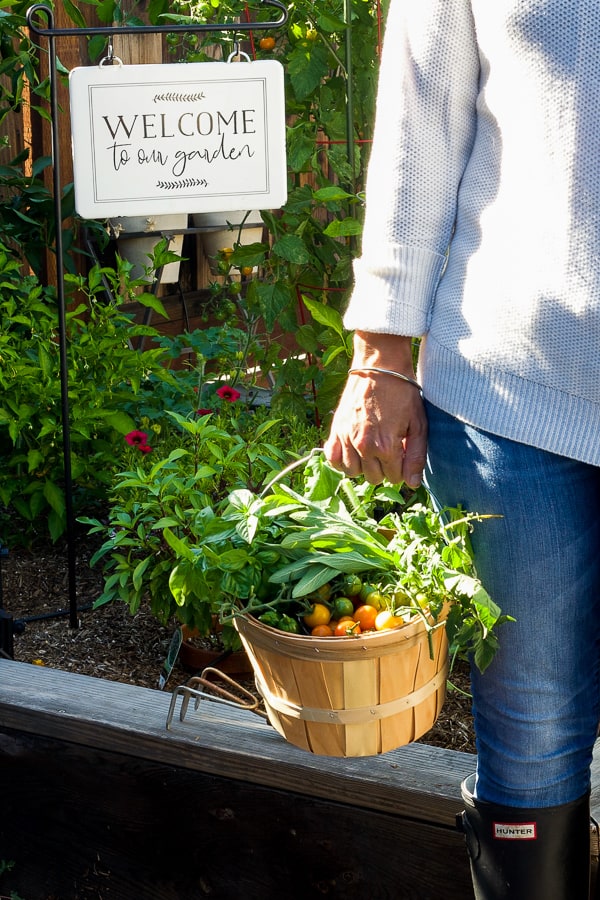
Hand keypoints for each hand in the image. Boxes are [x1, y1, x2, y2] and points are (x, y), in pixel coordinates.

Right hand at [323, 333, 427, 486]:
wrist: (380, 366)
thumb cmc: (403, 393)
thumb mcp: (418, 424)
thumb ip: (416, 456)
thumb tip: (413, 484)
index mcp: (386, 446)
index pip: (394, 478)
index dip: (401, 468)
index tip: (402, 454)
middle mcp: (363, 446)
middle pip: (373, 478)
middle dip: (384, 469)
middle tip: (389, 451)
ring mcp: (346, 438)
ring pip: (352, 472)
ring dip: (363, 467)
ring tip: (372, 451)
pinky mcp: (336, 429)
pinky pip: (333, 459)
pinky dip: (342, 460)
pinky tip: (353, 452)